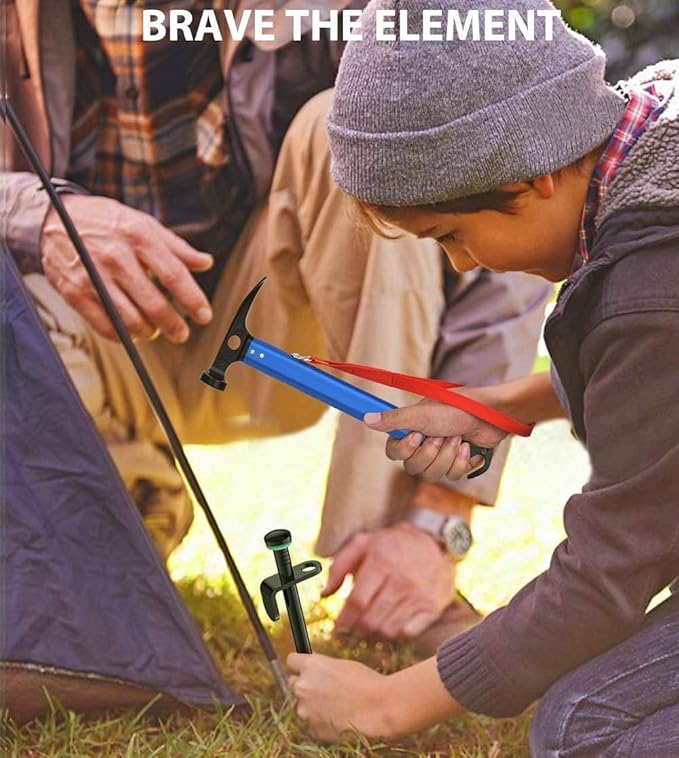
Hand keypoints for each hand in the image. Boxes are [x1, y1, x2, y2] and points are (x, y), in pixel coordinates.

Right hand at [40, 194, 213, 341]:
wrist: (53, 219)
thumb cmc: (106, 222)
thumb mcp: (143, 224)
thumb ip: (176, 247)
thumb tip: (206, 263)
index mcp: (138, 237)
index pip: (173, 275)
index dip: (192, 299)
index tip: (205, 316)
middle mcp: (116, 257)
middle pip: (153, 303)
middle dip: (173, 325)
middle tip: (181, 333)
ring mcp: (93, 277)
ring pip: (130, 320)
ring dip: (148, 331)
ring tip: (154, 329)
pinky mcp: (74, 293)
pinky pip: (104, 325)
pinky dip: (123, 335)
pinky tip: (131, 331)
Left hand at [287, 653, 391, 741]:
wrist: (379, 708)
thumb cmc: (366, 682)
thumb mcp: (341, 664)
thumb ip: (321, 665)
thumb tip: (312, 666)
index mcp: (311, 666)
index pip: (291, 661)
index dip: (299, 664)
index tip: (305, 668)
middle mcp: (303, 686)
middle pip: (292, 683)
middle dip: (303, 684)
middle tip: (320, 688)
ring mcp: (305, 710)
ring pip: (301, 705)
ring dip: (311, 705)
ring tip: (333, 706)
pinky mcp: (312, 729)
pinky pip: (310, 723)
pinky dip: (318, 721)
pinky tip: (336, 718)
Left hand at [322, 522, 454, 638]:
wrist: (434, 542)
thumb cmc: (392, 544)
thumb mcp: (363, 543)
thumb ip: (339, 566)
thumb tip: (324, 594)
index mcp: (382, 561)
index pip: (357, 601)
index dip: (344, 619)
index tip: (338, 626)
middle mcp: (402, 580)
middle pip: (371, 620)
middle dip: (357, 628)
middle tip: (353, 626)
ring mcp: (419, 595)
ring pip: (388, 630)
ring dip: (374, 632)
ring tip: (370, 623)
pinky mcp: (433, 607)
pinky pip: (408, 633)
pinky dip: (396, 633)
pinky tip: (391, 622)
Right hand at [364, 393, 507, 481]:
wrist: (490, 416)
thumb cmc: (456, 408)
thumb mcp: (421, 414)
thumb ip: (393, 420)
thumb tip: (366, 418)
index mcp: (410, 430)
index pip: (393, 453)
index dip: (405, 449)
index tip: (418, 435)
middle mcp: (422, 444)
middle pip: (413, 468)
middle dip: (431, 453)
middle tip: (442, 435)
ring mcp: (440, 456)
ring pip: (433, 475)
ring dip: (447, 456)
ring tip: (457, 438)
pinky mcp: (457, 464)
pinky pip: (452, 477)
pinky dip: (461, 462)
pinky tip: (467, 447)